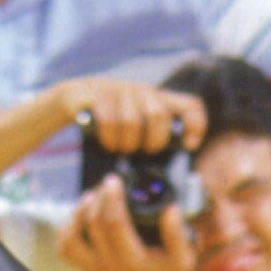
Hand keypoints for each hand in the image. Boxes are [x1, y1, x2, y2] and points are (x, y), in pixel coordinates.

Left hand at [60, 171, 196, 270]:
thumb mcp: (184, 260)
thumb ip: (177, 235)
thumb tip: (170, 209)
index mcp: (132, 261)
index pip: (114, 223)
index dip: (111, 198)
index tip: (115, 180)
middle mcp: (109, 265)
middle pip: (92, 224)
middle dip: (97, 198)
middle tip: (107, 183)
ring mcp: (96, 269)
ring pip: (70, 240)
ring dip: (77, 214)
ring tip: (91, 197)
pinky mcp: (90, 270)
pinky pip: (66, 251)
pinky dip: (67, 230)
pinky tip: (81, 216)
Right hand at [63, 78, 208, 156]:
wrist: (75, 98)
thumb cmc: (112, 123)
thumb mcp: (136, 128)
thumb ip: (152, 143)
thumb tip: (168, 180)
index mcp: (160, 101)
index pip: (190, 105)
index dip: (195, 125)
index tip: (189, 146)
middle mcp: (144, 92)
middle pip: (159, 115)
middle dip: (152, 141)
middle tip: (141, 151)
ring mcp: (120, 90)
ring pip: (132, 120)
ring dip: (126, 142)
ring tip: (120, 148)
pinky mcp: (98, 94)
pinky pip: (108, 120)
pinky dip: (108, 138)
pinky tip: (105, 142)